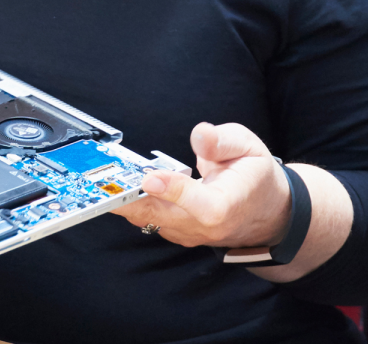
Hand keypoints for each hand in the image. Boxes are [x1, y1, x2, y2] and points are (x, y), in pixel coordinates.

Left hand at [110, 122, 291, 249]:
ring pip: (150, 219)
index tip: (150, 178)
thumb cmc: (255, 174)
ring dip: (124, 200)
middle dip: (130, 198)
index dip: (175, 192)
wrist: (266, 210)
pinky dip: (130, 202)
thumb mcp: (248, 146)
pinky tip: (116, 184)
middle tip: (103, 180)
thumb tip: (200, 134)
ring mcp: (190, 233)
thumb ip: (223, 140)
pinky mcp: (177, 232)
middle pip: (163, 217)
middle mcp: (208, 226)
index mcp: (229, 204)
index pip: (203, 206)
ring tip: (101, 179)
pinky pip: (148, 219)